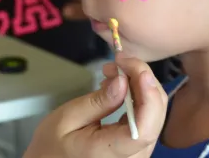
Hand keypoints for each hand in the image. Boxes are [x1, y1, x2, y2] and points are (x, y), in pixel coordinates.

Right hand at [23, 56, 167, 157]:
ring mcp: (138, 153)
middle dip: (143, 81)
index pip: (144, 128)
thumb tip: (123, 80)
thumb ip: (97, 101)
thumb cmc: (53, 145)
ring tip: (116, 71)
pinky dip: (139, 96)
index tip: (139, 71)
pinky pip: (147, 118)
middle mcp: (133, 157)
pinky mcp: (137, 147)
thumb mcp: (67, 119)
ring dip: (141, 86)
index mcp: (112, 152)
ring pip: (155, 115)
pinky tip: (122, 85)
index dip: (149, 97)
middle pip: (155, 117)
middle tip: (119, 61)